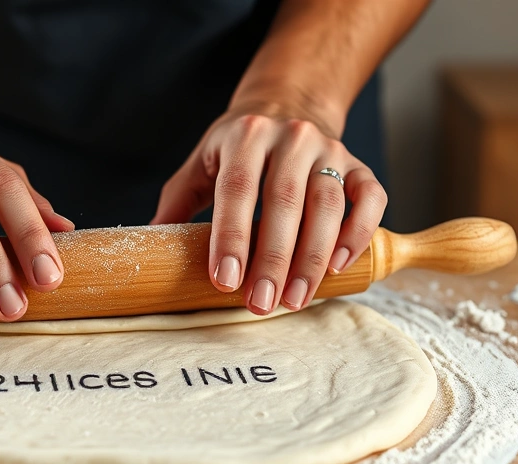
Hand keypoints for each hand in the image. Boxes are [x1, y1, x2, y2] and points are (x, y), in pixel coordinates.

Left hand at [151, 109, 386, 314]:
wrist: (287, 106)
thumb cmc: (236, 149)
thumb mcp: (201, 163)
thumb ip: (177, 203)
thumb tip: (147, 245)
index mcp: (244, 136)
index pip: (237, 190)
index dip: (231, 237)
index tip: (225, 281)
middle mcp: (291, 138)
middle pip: (285, 202)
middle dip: (273, 259)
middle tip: (261, 303)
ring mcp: (329, 150)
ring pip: (328, 205)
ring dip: (313, 258)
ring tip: (295, 299)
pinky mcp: (358, 164)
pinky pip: (370, 197)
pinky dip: (358, 232)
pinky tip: (339, 266)